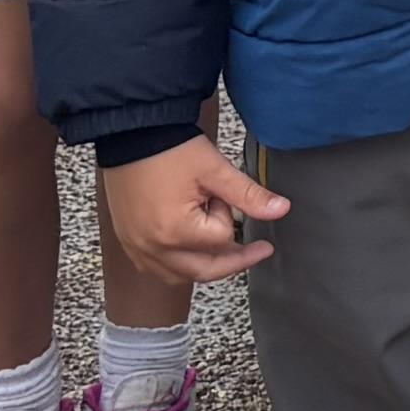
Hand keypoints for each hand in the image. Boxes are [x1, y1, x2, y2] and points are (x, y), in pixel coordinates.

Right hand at [104, 137, 290, 280]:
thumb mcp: (215, 170)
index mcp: (175, 230)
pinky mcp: (128, 241)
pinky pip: (155, 268)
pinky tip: (189, 253)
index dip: (228, 215)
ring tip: (224, 250)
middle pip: (204, 270)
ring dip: (206, 266)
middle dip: (234, 261)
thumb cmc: (169, 150)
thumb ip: (249, 195)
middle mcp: (153, 246)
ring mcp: (137, 246)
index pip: (221, 239)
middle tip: (257, 250)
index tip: (219, 195)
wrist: (132, 135)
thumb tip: (280, 209)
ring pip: (180, 275)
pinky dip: (177, 265)